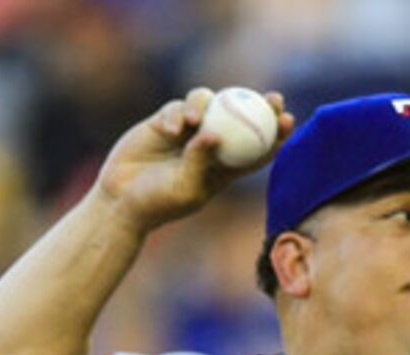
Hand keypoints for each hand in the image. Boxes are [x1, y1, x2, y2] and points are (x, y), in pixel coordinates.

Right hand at [92, 87, 292, 232]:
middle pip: (240, 117)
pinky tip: (171, 130)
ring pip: (207, 103)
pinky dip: (176, 114)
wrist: (121, 200)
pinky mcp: (164, 122)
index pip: (258, 147)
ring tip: (194, 121)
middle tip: (271, 97)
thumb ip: (201, 162)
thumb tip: (216, 135)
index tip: (288, 120)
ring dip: (206, 105)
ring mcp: (187, 131)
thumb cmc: (158, 203)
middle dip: (259, 104)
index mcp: (225, 168)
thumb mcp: (186, 189)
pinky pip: (176, 108)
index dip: (276, 133)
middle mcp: (210, 146)